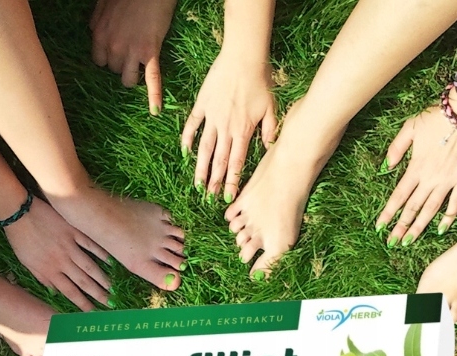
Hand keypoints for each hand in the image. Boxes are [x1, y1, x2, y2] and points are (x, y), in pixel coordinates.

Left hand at [2, 198, 110, 311]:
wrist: (18, 212)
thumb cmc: (20, 238)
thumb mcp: (26, 263)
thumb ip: (42, 278)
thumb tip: (55, 292)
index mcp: (49, 271)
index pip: (69, 292)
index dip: (82, 304)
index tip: (92, 313)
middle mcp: (62, 261)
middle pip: (83, 282)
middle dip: (98, 295)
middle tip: (111, 304)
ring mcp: (69, 246)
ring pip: (89, 266)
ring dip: (102, 278)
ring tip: (113, 288)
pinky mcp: (72, 231)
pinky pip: (89, 244)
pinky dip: (101, 252)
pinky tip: (111, 261)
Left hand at [89, 0, 176, 114]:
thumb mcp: (105, 2)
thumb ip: (97, 20)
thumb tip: (95, 32)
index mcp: (100, 34)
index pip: (99, 61)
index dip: (107, 59)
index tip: (114, 54)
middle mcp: (113, 46)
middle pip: (114, 70)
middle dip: (121, 65)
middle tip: (130, 54)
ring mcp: (131, 51)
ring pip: (128, 80)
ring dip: (133, 77)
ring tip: (139, 70)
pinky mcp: (150, 53)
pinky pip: (152, 79)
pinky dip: (155, 96)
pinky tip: (155, 110)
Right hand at [181, 48, 276, 201]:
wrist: (244, 56)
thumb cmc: (261, 81)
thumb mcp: (272, 107)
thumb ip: (270, 130)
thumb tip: (270, 149)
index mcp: (243, 131)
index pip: (237, 163)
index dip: (232, 182)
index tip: (228, 197)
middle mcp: (226, 128)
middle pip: (219, 160)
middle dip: (215, 181)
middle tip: (209, 198)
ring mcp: (212, 117)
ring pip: (204, 148)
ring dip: (200, 167)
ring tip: (197, 184)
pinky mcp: (202, 104)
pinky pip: (192, 125)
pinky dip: (187, 139)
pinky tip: (184, 152)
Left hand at [376, 104, 456, 244]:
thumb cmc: (437, 117)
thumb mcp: (410, 127)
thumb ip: (396, 148)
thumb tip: (385, 168)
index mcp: (415, 168)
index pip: (398, 196)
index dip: (388, 213)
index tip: (380, 227)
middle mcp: (430, 178)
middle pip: (412, 208)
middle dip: (400, 227)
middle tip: (392, 243)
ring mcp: (448, 181)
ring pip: (430, 210)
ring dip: (418, 227)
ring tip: (409, 242)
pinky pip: (456, 203)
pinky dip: (448, 217)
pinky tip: (440, 230)